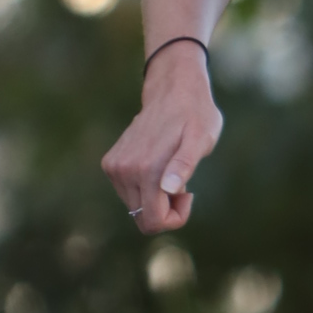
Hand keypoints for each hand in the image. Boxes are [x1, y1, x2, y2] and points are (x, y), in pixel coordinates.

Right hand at [102, 47, 222, 233]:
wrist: (172, 89)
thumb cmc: (195, 114)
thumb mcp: (201, 139)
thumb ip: (184, 165)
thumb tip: (168, 189)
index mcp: (146, 170)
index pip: (153, 222)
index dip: (176, 217)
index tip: (189, 194)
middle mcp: (124, 171)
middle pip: (143, 218)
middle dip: (167, 208)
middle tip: (183, 183)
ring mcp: (114, 167)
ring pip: (136, 207)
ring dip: (156, 198)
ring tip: (171, 171)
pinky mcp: (110, 164)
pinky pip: (129, 193)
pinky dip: (146, 188)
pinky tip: (158, 165)